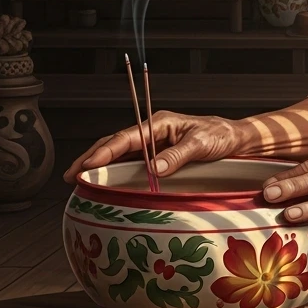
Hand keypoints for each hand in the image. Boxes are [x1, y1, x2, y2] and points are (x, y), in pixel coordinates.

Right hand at [63, 111, 245, 182]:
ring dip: (99, 167)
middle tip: (71, 175)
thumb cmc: (221, 136)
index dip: (105, 151)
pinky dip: (115, 173)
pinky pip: (132, 164)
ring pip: (120, 155)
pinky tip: (105, 184)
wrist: (236, 140)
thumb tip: (154, 168)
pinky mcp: (158, 157)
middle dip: (91, 158)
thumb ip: (178, 155)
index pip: (126, 137)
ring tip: (79, 181)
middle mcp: (153, 133)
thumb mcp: (202, 144)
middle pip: (115, 144)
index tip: (88, 164)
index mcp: (160, 123)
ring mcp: (154, 145)